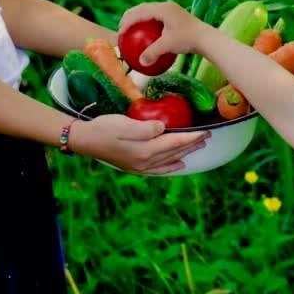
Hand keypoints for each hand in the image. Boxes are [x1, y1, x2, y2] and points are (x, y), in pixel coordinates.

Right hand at [69, 114, 210, 174]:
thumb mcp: (125, 124)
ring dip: (186, 153)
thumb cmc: (104, 128)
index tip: (205, 131)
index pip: (175, 143)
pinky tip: (179, 165)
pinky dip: (172, 167)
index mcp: (146, 150)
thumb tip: (163, 128)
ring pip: (170, 160)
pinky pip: (159, 169)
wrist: (85, 140)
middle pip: (175, 152)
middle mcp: (146, 162)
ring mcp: (140, 167)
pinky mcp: (134, 167)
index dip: (191, 137)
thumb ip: (147, 128)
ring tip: (199, 147)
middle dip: (192, 144)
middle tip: (208, 137)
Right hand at [118, 2, 209, 66]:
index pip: (140, 12)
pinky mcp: (175, 17)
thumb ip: (152, 53)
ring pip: (150, 12)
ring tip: (131, 31)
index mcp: (163, 8)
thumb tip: (140, 63)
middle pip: (142, 8)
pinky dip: (149, 26)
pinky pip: (157, 19)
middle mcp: (166, 6)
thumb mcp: (168, 46)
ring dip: (139, 20)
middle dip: (130, 17)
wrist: (207, 38)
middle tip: (121, 29)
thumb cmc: (188, 40)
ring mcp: (171, 11)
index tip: (121, 32)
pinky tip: (146, 38)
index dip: (128, 21)